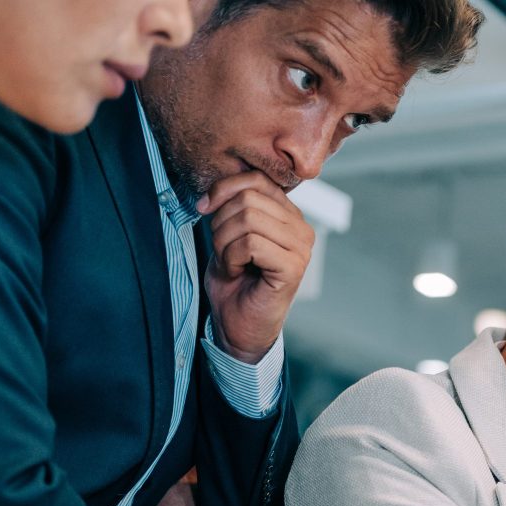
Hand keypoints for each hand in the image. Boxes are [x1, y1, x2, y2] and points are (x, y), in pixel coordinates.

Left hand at [199, 171, 315, 362]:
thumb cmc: (234, 281)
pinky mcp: (294, 268)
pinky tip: (237, 272)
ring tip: (230, 263)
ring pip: (248, 219)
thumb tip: (215, 190)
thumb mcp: (229, 234)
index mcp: (289, 215)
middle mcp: (301, 228)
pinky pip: (251, 244)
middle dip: (221, 223)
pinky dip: (232, 258)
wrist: (238, 325)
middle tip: (222, 250)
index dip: (223, 189)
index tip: (203, 208)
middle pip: (248, 198)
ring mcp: (301, 248)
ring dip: (224, 243)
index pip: (256, 180)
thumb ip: (233, 206)